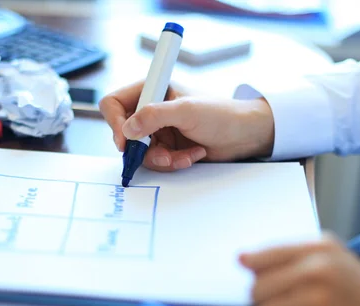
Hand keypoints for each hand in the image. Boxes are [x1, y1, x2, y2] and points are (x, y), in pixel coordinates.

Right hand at [98, 81, 274, 171]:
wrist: (245, 135)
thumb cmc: (221, 114)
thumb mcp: (186, 111)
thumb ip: (154, 116)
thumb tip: (127, 130)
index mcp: (152, 90)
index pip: (115, 103)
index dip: (115, 122)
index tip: (125, 141)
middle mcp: (151, 109)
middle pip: (125, 132)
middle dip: (143, 148)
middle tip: (161, 154)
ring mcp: (159, 130)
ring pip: (141, 152)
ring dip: (162, 158)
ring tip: (185, 155)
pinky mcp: (168, 147)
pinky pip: (157, 161)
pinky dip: (173, 162)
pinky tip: (192, 155)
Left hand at [239, 235, 359, 305]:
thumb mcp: (335, 262)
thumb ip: (288, 257)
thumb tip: (242, 259)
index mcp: (320, 247)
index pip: (262, 257)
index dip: (256, 275)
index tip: (268, 286)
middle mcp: (319, 269)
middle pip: (255, 291)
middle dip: (269, 305)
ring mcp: (320, 301)